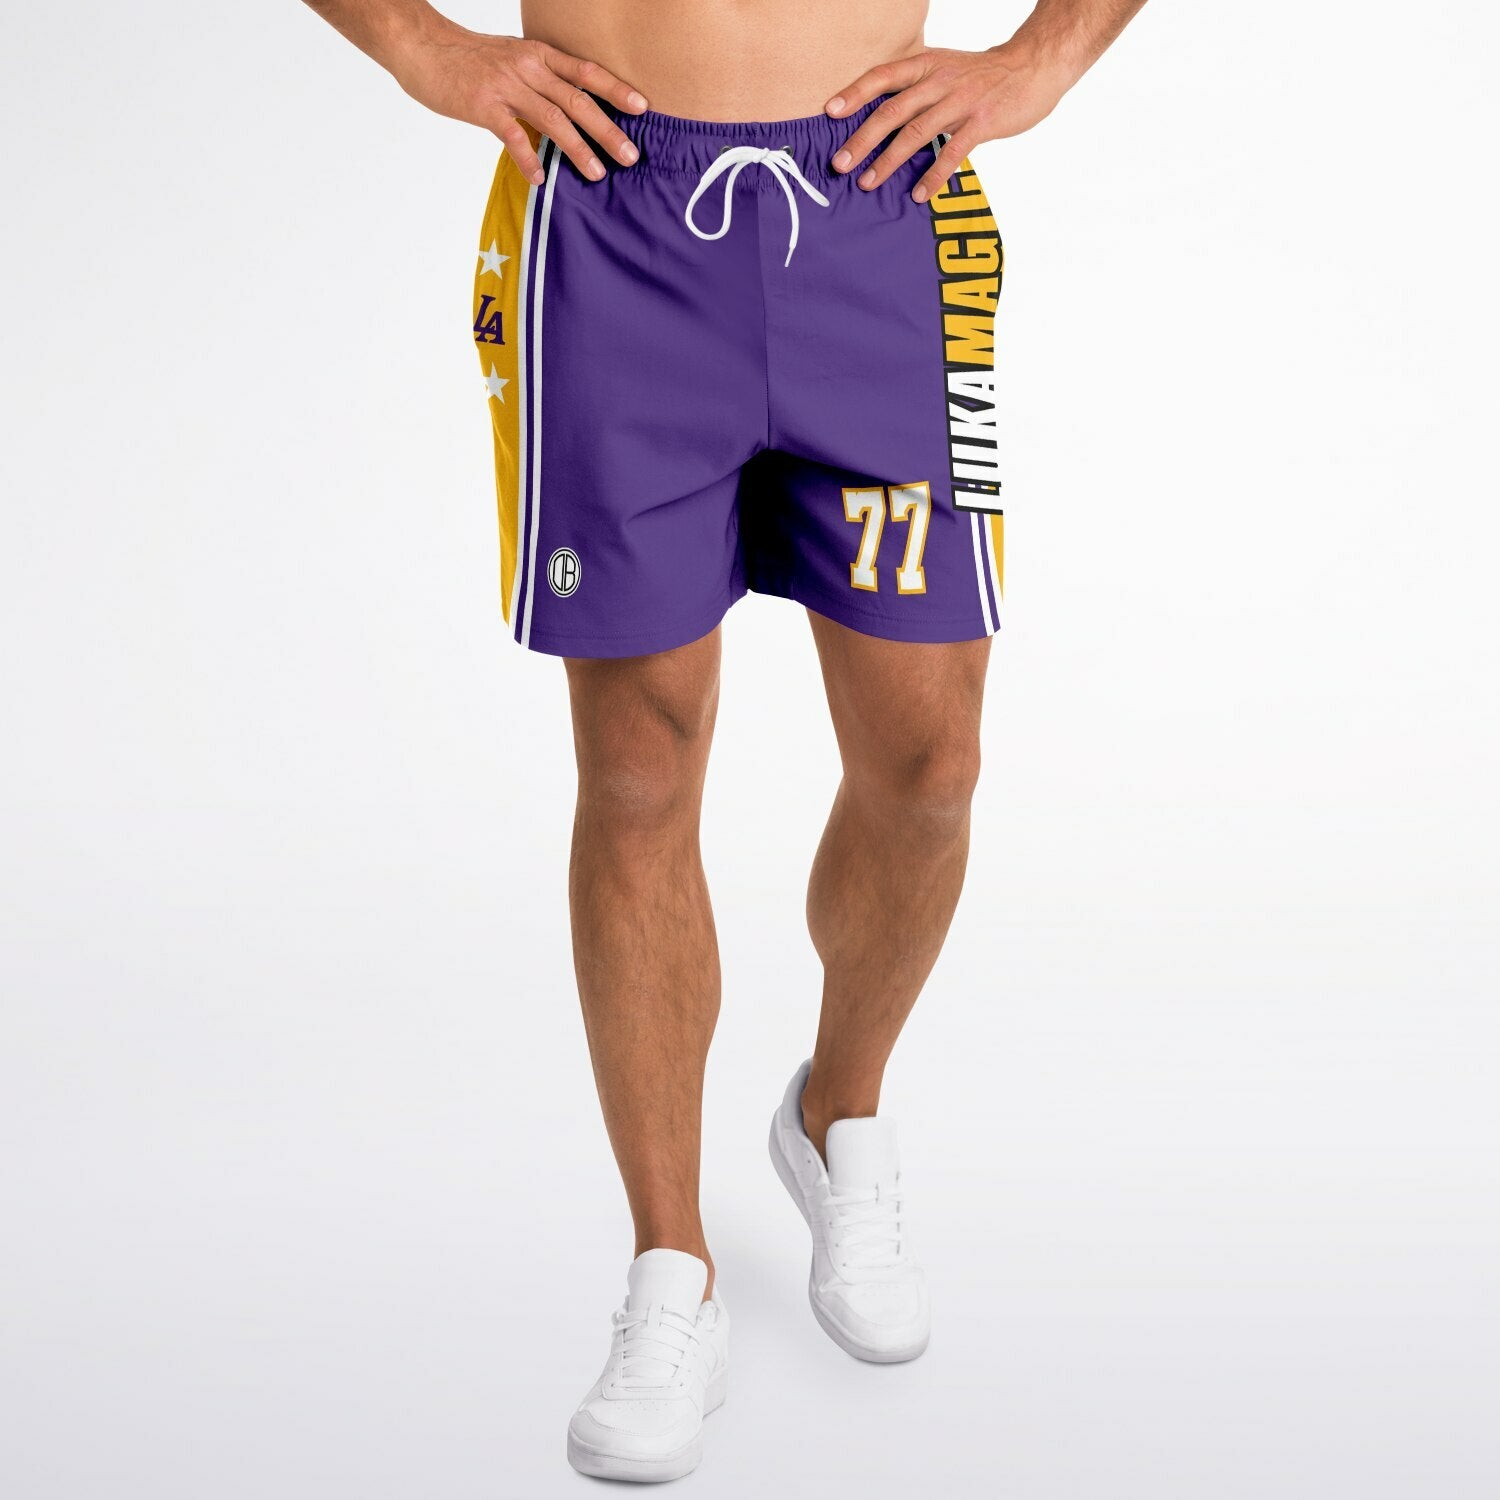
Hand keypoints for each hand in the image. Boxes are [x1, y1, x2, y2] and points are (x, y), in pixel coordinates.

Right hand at [390, 25, 647, 183]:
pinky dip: (529, 159)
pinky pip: (513, 136)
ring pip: (553, 119)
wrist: (421, 45)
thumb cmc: (466, 58)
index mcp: (537, 55)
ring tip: (598, 174)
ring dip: (579, 149)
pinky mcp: (483, 106)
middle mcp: (527, 68)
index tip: (642, 107)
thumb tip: (562, 114)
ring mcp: (506, 87)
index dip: (615, 89)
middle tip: (631, 155)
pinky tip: (541, 178)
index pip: (585, 71)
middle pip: (578, 100)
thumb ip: (537, 82)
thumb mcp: (509, 59)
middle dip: (608, 130)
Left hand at [825, 46, 1073, 202]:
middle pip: (891, 111)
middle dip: (862, 139)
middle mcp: (938, 81)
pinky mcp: (981, 123)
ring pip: (915, 132)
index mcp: (926, 65)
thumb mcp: (944, 70)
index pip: (882, 76)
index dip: (854, 93)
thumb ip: (915, 90)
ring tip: (867, 183)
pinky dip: (933, 175)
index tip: (829, 113)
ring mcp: (960, 101)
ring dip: (888, 161)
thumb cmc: (982, 76)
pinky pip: (952, 152)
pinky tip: (918, 195)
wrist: (1033, 67)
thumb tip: (879, 118)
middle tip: (839, 164)